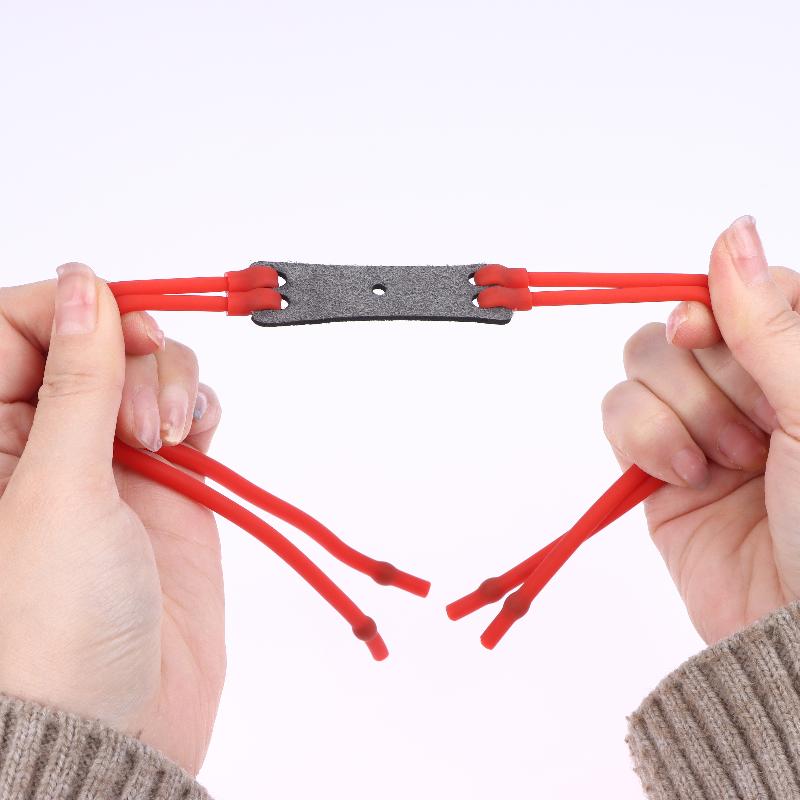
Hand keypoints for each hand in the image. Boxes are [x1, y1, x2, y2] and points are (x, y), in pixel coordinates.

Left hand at [0, 264, 224, 774]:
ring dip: (170, 384)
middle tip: (140, 415)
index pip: (19, 326)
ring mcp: (110, 459)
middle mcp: (45, 439)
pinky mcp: (165, 482)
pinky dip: (199, 408)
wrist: (121, 718)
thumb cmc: (53, 627)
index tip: (114, 325)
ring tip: (167, 442)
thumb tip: (84, 286)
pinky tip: (193, 439)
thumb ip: (77, 380)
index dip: (71, 311)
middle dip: (130, 356)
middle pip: (96, 340)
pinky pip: (189, 410)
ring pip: (149, 370)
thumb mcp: (57, 487)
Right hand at [602, 216, 799, 644]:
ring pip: (643, 362)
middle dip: (707, 377)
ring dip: (676, 411)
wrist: (796, 633)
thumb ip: (772, 319)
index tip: (709, 335)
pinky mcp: (657, 460)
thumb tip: (732, 229)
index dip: (718, 301)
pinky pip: (616, 410)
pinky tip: (683, 475)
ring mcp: (701, 421)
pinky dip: (641, 437)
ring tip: (722, 463)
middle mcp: (752, 384)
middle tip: (753, 431)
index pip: (743, 288)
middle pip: (684, 323)